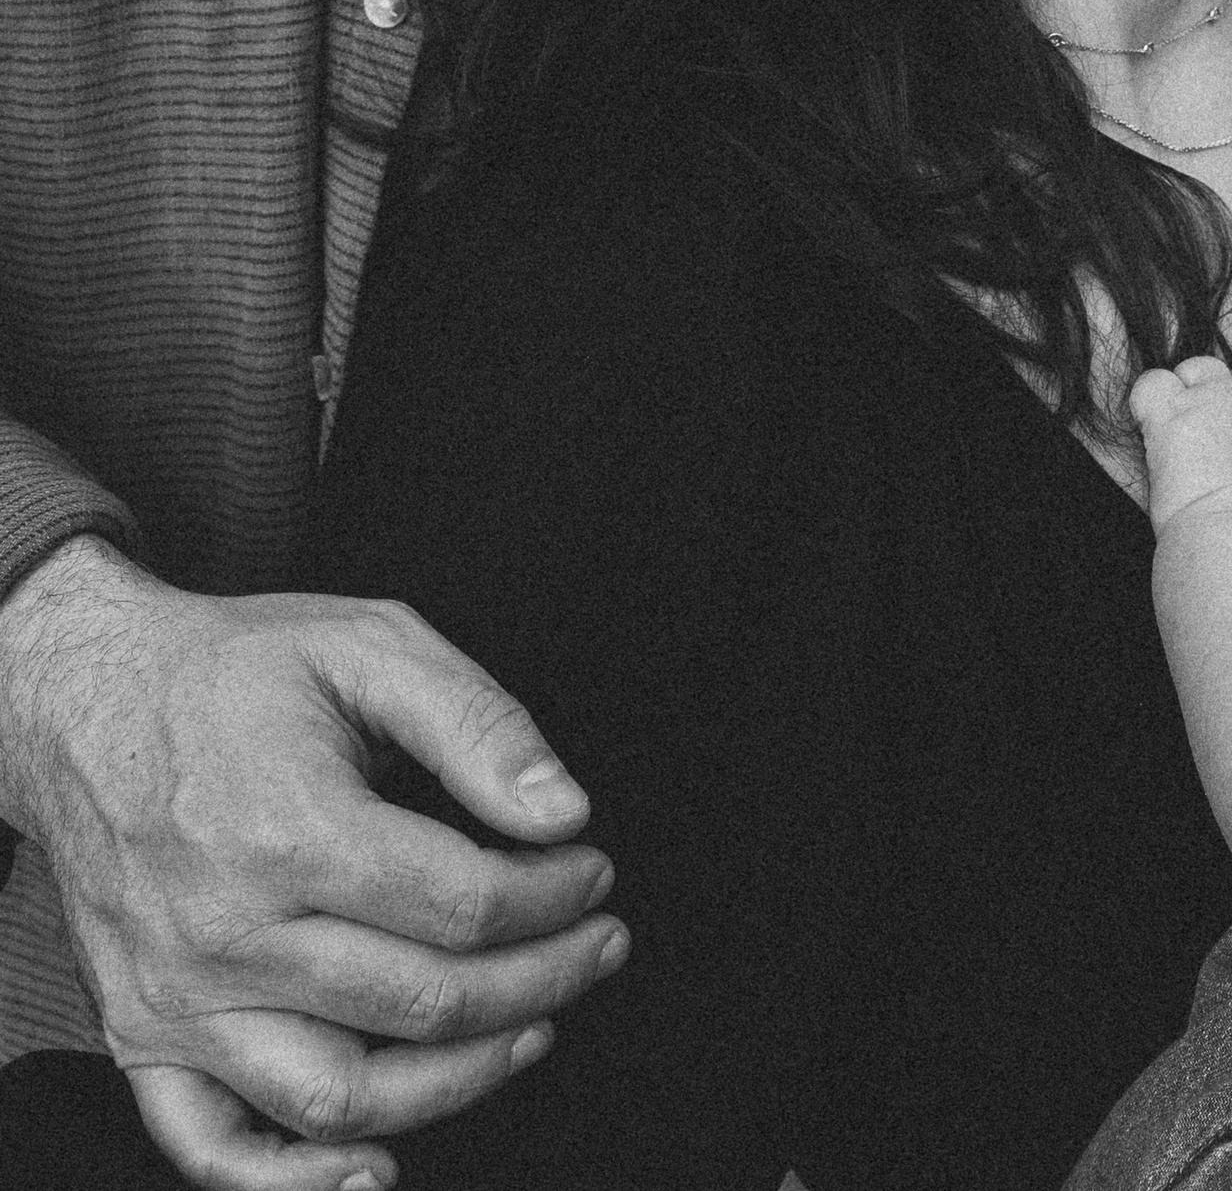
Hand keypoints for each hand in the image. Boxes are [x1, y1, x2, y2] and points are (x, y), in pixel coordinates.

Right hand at [0, 537, 630, 1190]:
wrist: (88, 704)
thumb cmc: (234, 671)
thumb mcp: (370, 645)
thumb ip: (478, 722)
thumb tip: (561, 808)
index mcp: (290, 829)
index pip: (462, 905)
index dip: (553, 899)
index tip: (590, 875)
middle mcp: (228, 932)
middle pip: (421, 1003)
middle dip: (540, 982)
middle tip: (592, 947)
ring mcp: (179, 1001)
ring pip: (338, 1096)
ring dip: (458, 1083)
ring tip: (528, 1032)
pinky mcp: (142, 1038)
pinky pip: (213, 1148)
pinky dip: (296, 1180)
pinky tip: (374, 1162)